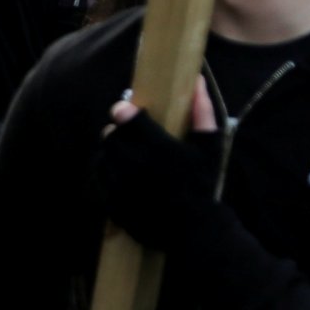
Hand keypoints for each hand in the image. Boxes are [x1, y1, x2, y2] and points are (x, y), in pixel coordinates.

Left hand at [94, 84, 221, 253]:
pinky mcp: (114, 203)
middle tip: (128, 135)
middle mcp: (136, 166)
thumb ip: (202, 113)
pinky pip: (101, 179)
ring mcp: (122, 186)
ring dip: (112, 152)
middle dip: (118, 132)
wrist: (195, 229)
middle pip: (110, 136)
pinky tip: (122, 174)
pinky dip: (108, 173)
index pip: (126, 118)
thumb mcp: (209, 148)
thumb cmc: (203, 185)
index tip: (125, 111)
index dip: (123, 111)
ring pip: (103, 157)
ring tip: (127, 155)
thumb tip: (198, 81)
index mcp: (159, 148)